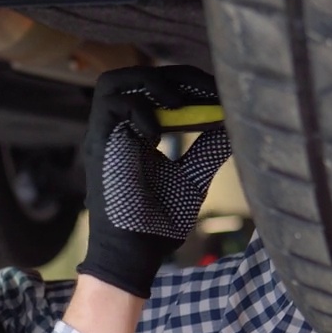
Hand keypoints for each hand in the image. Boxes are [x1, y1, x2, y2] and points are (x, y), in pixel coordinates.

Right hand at [76, 65, 232, 297]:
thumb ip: (206, 149)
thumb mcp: (191, 178)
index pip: (153, 89)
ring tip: (180, 103)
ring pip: (114, 82)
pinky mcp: (99, 146)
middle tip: (208, 90)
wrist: (133, 255)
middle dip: (175, 77)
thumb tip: (232, 124)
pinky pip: (113, 106)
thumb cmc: (156, 224)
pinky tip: (160, 135)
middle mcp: (114, 131)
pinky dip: (141, 111)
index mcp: (133, 135)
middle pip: (135, 77)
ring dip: (151, 84)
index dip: (185, 83)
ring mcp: (103, 137)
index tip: (217, 93)